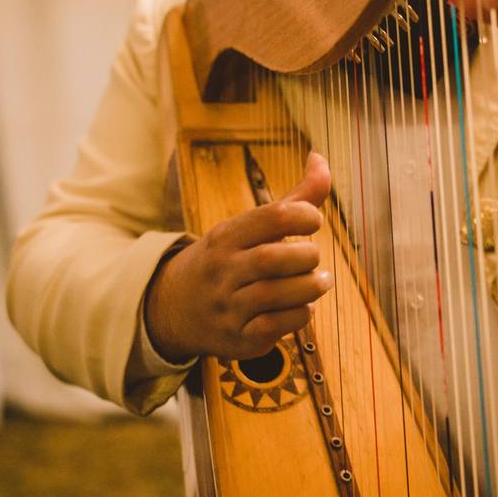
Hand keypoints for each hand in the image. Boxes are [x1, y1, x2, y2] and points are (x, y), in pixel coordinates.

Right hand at [145, 153, 333, 363]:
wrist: (175, 307)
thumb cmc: (230, 259)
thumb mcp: (252, 227)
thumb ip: (294, 198)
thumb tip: (322, 158)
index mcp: (226, 236)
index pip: (275, 216)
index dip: (307, 214)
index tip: (313, 221)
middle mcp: (223, 270)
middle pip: (276, 258)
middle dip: (308, 256)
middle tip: (313, 258)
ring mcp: (228, 306)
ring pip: (279, 294)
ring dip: (312, 286)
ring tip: (320, 281)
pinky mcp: (239, 338)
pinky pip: (278, 326)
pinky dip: (301, 314)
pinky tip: (302, 306)